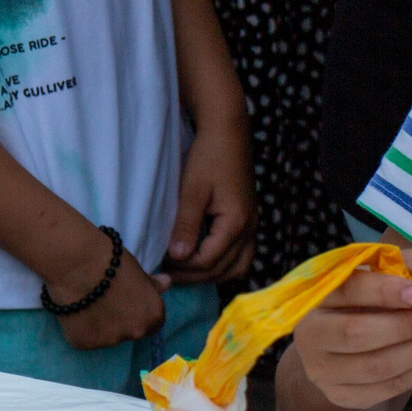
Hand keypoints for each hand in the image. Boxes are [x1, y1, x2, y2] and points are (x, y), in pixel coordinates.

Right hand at [45, 223, 166, 350]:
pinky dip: (80, 328)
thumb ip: (152, 285)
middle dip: (121, 320)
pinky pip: (85, 338)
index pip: (152, 323)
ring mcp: (110, 341)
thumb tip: (167, 283)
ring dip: (100, 325)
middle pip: (131, 331)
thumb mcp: (138, 271)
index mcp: (153, 316)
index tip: (126, 302)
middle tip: (105, 301)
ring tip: (87, 304)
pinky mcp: (85, 344)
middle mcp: (136, 333)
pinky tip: (75, 310)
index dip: (139, 313)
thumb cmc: (111, 262)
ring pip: (106, 336)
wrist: (76, 265)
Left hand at [163, 114, 256, 284]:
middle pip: (223, 270)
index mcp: (236, 223)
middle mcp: (249, 229)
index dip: (182, 266)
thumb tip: (176, 257)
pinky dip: (223, 263)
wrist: (228, 134)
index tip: (159, 260)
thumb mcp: (191, 191)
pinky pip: (241, 256)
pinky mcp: (249, 221)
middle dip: (194, 275)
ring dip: (211, 274)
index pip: (207, 261)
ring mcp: (252, 226)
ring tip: (184, 270)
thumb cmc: (208, 157)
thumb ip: (185, 225)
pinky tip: (203, 259)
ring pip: (237, 268)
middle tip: (166, 272)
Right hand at [290, 257, 411, 409]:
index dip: (384, 292)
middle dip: (403, 327)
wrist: (348, 343)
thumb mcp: (390, 272)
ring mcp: (322, 370)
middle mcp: (311, 334)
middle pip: (356, 333)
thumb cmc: (371, 300)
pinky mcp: (341, 395)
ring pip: (374, 367)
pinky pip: (385, 389)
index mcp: (318, 296)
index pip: (347, 291)